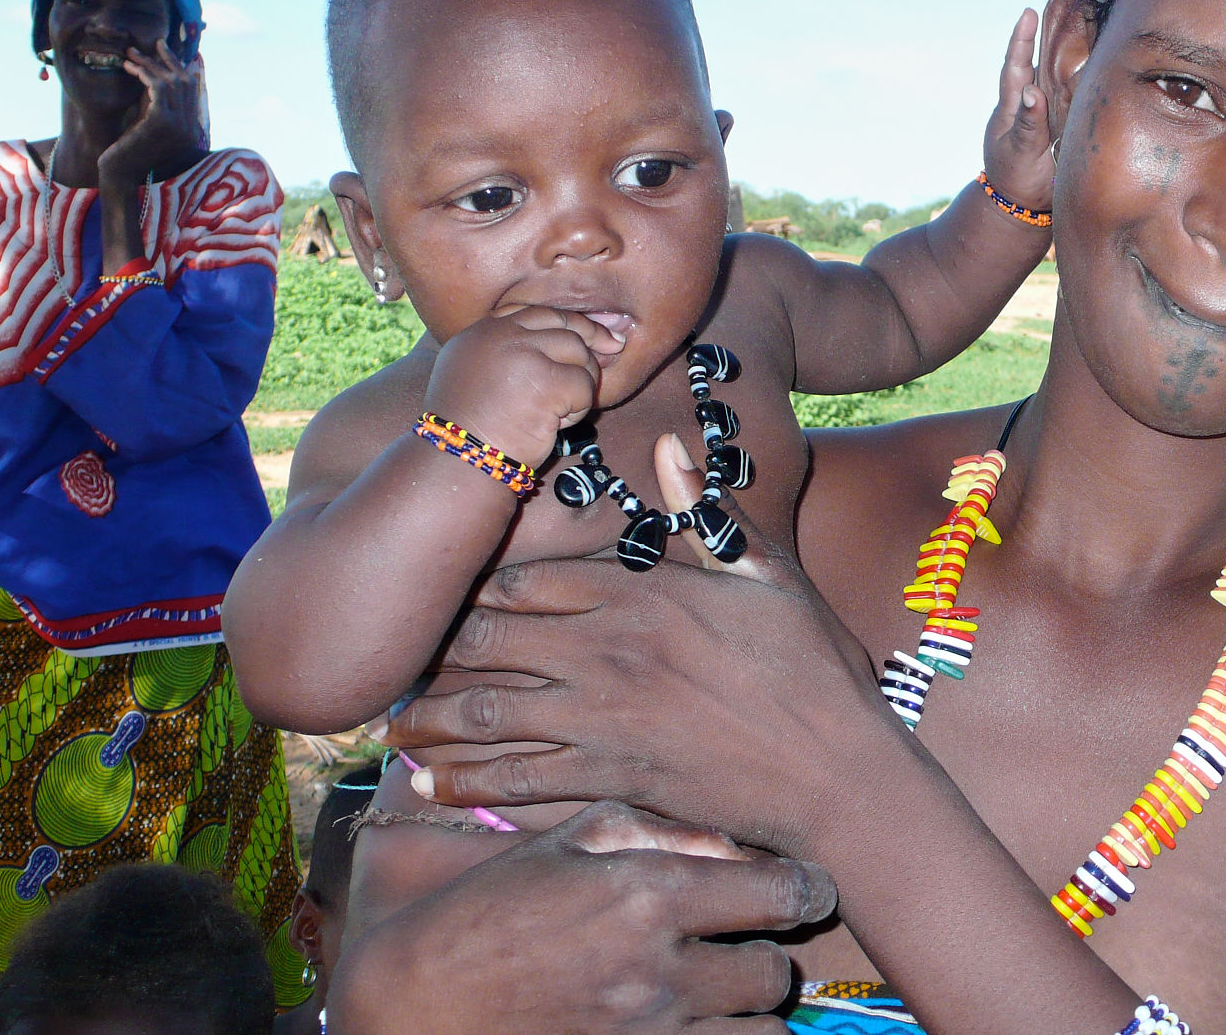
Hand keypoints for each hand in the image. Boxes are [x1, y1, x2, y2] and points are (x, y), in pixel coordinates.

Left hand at [97, 33, 207, 189]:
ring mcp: (179, 126)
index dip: (180, 67)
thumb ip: (155, 102)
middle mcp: (190, 128)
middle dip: (169, 59)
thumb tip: (155, 73)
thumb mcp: (146, 121)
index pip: (192, 89)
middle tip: (154, 43)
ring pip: (171, 82)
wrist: (119, 173)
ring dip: (151, 64)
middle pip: (185, 82)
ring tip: (132, 53)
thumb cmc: (127, 150)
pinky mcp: (163, 123)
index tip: (166, 51)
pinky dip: (144, 73)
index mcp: (190, 129)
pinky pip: (158, 88)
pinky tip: (130, 67)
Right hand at [329, 800, 834, 1034]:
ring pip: (761, 1033)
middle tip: (741, 949)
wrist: (411, 1007)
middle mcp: (659, 971)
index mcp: (646, 896)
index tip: (802, 890)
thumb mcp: (558, 848)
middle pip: (776, 971)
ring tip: (720, 999)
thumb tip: (727, 839)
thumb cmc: (481, 917)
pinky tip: (696, 1028)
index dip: (802, 889)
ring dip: (748, 1014)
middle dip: (766, 957)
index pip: (778, 893)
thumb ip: (649, 831)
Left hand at [386, 479, 897, 858]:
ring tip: (390, 726)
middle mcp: (607, 655)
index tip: (441, 586)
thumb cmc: (812, 668)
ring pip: (489, 714)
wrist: (836, 772)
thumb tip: (668, 442)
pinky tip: (427, 783)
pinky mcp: (611, 781)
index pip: (527, 580)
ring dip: (432, 720)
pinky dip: (466, 781)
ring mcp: (603, 722)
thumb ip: (703, 514)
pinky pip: (519, 780)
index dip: (474, 584)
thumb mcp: (767, 575)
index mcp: (641, 596)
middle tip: (396, 657)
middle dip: (436, 651)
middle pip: (489, 643)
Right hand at [422, 307, 624, 469]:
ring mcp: (523, 355)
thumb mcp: (473, 375)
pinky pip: (584, 386)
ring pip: (579, 354)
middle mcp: (501, 335)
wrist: (459, 462)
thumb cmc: (469, 428)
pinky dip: (578, 409)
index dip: (566, 322)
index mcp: (482, 331)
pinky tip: (555, 425)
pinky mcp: (545, 381)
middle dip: (591, 341)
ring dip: (579, 384)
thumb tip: (564, 338)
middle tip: (613, 348)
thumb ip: (506, 351)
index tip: (589, 333)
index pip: (535, 313)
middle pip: (563, 327)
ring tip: (558, 412)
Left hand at [980, 7, 1053, 218]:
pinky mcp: (1055, 127)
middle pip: (1032, 64)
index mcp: (1011, 109)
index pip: (1014, 68)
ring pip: (1049, 79)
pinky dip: (1072, 80)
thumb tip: (1031, 91)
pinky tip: (1089, 68)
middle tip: (1053, 9)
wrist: (1022, 207)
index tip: (1027, 14)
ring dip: (1059, 55)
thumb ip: (1027, 124)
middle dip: (1041, 37)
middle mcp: (1025, 106)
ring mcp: (1040, 116)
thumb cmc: (1016, 179)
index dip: (1021, 41)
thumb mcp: (1019, 152)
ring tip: (1074, 28)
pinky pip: (1063, 96)